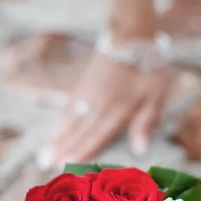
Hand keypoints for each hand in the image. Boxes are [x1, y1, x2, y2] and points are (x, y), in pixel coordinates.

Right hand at [36, 52, 172, 168]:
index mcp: (117, 110)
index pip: (96, 136)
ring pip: (71, 119)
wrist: (130, 33)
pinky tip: (58, 127)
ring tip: (45, 151)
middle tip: (44, 164)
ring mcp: (89, 93)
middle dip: (62, 148)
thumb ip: (145, 122)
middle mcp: (99, 104)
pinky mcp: (85, 82)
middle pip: (78, 130)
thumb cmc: (148, 66)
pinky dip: (63, 119)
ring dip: (58, 136)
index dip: (81, 152)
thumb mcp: (155, 95)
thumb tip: (139, 150)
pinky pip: (71, 105)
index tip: (65, 166)